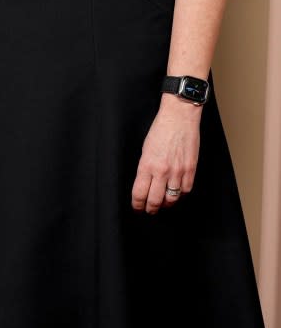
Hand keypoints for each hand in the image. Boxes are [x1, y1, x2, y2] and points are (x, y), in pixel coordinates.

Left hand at [131, 96, 200, 213]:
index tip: (137, 206)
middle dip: (150, 209)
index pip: (139, 193)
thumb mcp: (145, 148)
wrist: (179, 117)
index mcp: (147, 164)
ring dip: (166, 204)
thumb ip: (145, 167)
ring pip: (172, 199)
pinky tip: (176, 192)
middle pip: (155, 201)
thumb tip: (145, 183)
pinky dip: (181, 194)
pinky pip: (186, 190)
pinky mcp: (191, 169)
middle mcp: (162, 171)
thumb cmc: (161, 129)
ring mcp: (178, 171)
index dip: (137, 204)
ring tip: (162, 204)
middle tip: (149, 210)